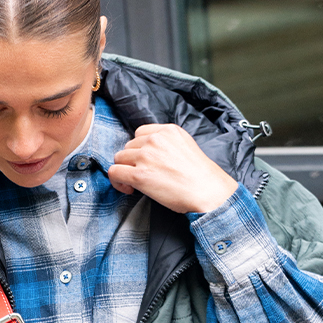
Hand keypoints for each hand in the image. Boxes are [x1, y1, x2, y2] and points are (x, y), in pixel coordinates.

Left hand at [108, 123, 237, 213]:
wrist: (208, 192)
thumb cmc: (200, 176)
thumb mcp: (185, 146)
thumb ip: (167, 144)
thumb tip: (150, 154)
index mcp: (168, 131)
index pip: (140, 133)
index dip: (139, 148)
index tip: (145, 161)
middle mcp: (154, 140)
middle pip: (128, 146)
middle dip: (132, 161)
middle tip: (142, 175)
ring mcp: (145, 156)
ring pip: (119, 158)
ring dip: (124, 170)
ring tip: (135, 184)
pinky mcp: (139, 175)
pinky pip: (114, 172)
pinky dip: (117, 182)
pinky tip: (129, 189)